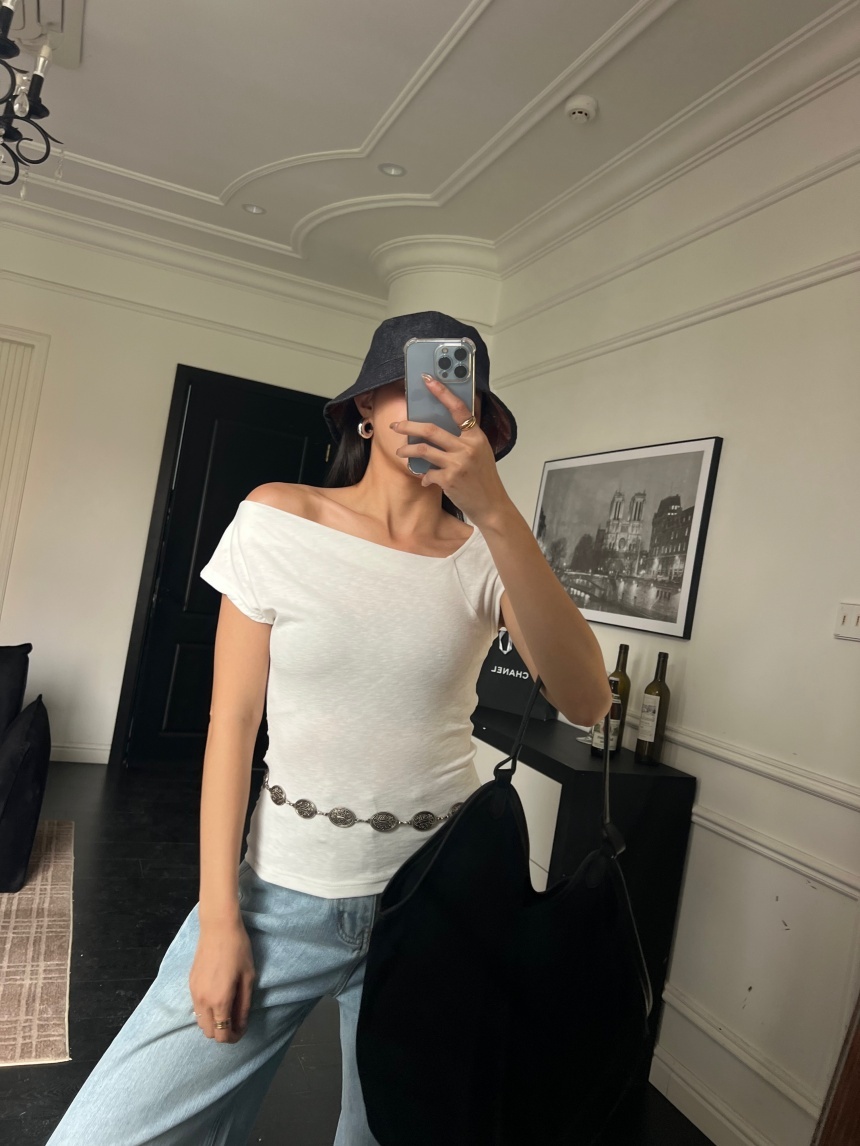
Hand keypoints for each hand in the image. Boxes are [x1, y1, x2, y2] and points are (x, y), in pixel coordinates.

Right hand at [189, 918, 255, 1043]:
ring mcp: (194, 993)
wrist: (218, 927)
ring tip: (228, 1008)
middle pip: (209, 1033)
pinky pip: (196, 1008)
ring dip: (214, 1022)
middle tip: (237, 1020)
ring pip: (200, 1022)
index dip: (234, 1038)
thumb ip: (244, 1005)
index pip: (222, 1035)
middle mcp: (203, 1001)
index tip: (242, 1029)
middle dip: (223, 1032)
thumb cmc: (238, 950)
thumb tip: (241, 1024)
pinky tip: (218, 997)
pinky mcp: (190, 984)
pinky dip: (207, 1011)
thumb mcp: (248, 978)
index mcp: (220, 1000)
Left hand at [391, 374, 508, 524]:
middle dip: (409, 426)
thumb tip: (438, 428)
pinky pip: (428, 473)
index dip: (442, 392)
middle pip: (431, 430)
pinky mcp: (449, 479)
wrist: (491, 504)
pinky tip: (425, 479)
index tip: (427, 380)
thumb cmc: (483, 478)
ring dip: (407, 450)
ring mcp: (458, 463)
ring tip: (400, 451)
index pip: (458, 408)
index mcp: (476, 436)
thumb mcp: (480, 451)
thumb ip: (464, 439)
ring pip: (424, 450)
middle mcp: (467, 447)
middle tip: (396, 425)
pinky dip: (424, 476)